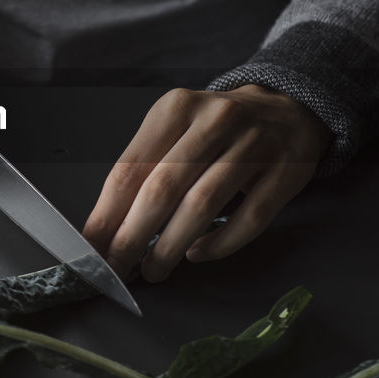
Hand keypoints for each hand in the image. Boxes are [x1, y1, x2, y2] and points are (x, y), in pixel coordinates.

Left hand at [82, 85, 332, 281]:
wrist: (287, 109)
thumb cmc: (216, 129)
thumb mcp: (176, 130)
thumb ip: (144, 170)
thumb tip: (105, 228)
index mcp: (176, 108)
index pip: (130, 168)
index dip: (107, 214)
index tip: (92, 249)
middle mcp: (215, 120)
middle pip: (162, 188)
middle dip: (133, 236)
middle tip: (117, 268)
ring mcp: (255, 144)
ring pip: (203, 203)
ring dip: (172, 245)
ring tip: (154, 269)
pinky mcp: (286, 170)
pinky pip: (249, 217)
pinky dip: (220, 243)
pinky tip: (198, 254)